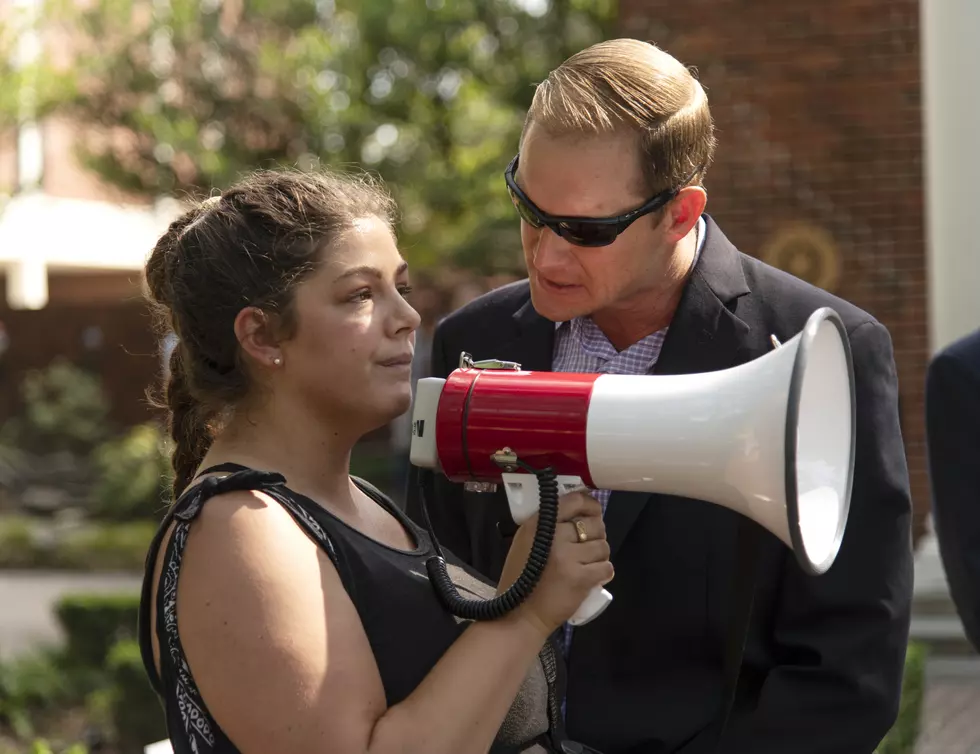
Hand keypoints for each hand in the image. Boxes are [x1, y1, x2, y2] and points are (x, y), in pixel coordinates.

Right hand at [498, 490, 613, 637]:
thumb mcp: (526, 542)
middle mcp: (554, 536)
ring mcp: (568, 557)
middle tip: (586, 547)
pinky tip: (591, 577)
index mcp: (539, 524)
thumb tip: (581, 513)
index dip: (590, 505)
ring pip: (603, 546)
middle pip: (595, 524)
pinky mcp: (581, 578)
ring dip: (599, 556)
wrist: (520, 614)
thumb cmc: (522, 578)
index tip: (593, 512)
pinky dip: (603, 573)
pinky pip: (606, 567)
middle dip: (596, 535)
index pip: (574, 501)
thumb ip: (549, 525)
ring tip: (586, 565)